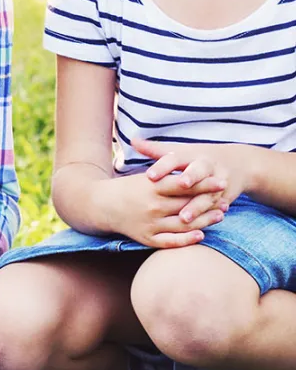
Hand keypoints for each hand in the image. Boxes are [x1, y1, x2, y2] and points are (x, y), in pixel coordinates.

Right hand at [102, 163, 225, 248]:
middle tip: (225, 199)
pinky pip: (171, 241)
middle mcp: (152, 206)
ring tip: (220, 215)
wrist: (102, 205)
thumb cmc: (128, 188)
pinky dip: (187, 240)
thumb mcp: (146, 177)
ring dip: (205, 221)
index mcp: (152, 186)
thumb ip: (167, 175)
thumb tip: (192, 169)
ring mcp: (150, 224)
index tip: (221, 181)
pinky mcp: (147, 238)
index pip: (183, 184)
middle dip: (209, 202)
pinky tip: (201, 235)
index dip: (204, 183)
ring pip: (184, 224)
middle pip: (187, 204)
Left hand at [135, 137, 252, 223]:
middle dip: (189, 179)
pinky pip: (216, 208)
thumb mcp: (179, 150)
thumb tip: (133, 141)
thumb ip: (155, 149)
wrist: (236, 163)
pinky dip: (210, 216)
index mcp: (190, 154)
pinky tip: (201, 228)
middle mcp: (206, 166)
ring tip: (184, 218)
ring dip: (197, 206)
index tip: (150, 175)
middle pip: (197, 172)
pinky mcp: (225, 196)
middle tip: (180, 186)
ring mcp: (218, 181)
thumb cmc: (197, 157)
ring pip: (207, 194)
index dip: (163, 166)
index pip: (174, 158)